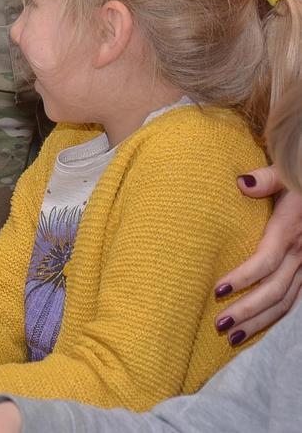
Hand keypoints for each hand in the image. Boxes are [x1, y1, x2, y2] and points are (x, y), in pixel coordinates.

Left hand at [215, 166, 301, 343]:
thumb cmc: (299, 176)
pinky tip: (254, 328)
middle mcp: (300, 253)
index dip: (243, 277)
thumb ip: (266, 179)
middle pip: (274, 290)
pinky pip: (292, 299)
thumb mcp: (286, 172)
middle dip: (248, 310)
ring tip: (231, 338)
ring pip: (285, 301)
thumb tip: (241, 183)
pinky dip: (274, 317)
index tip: (216, 289)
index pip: (265, 261)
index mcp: (290, 230)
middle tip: (219, 324)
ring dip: (260, 322)